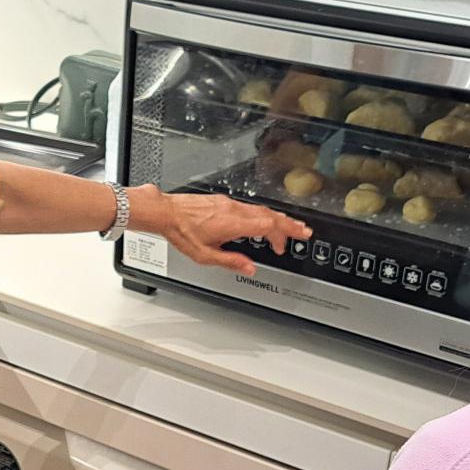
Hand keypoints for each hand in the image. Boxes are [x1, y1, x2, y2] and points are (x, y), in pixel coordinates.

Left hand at [154, 191, 309, 276]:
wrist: (167, 212)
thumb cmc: (182, 232)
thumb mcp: (206, 255)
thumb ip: (231, 262)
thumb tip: (250, 268)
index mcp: (234, 224)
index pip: (269, 226)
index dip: (287, 232)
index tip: (299, 236)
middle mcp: (234, 210)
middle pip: (270, 215)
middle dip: (288, 224)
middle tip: (302, 232)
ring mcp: (229, 204)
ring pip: (260, 210)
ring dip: (276, 219)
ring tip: (287, 228)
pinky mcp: (223, 201)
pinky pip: (250, 207)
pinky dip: (262, 215)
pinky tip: (262, 221)